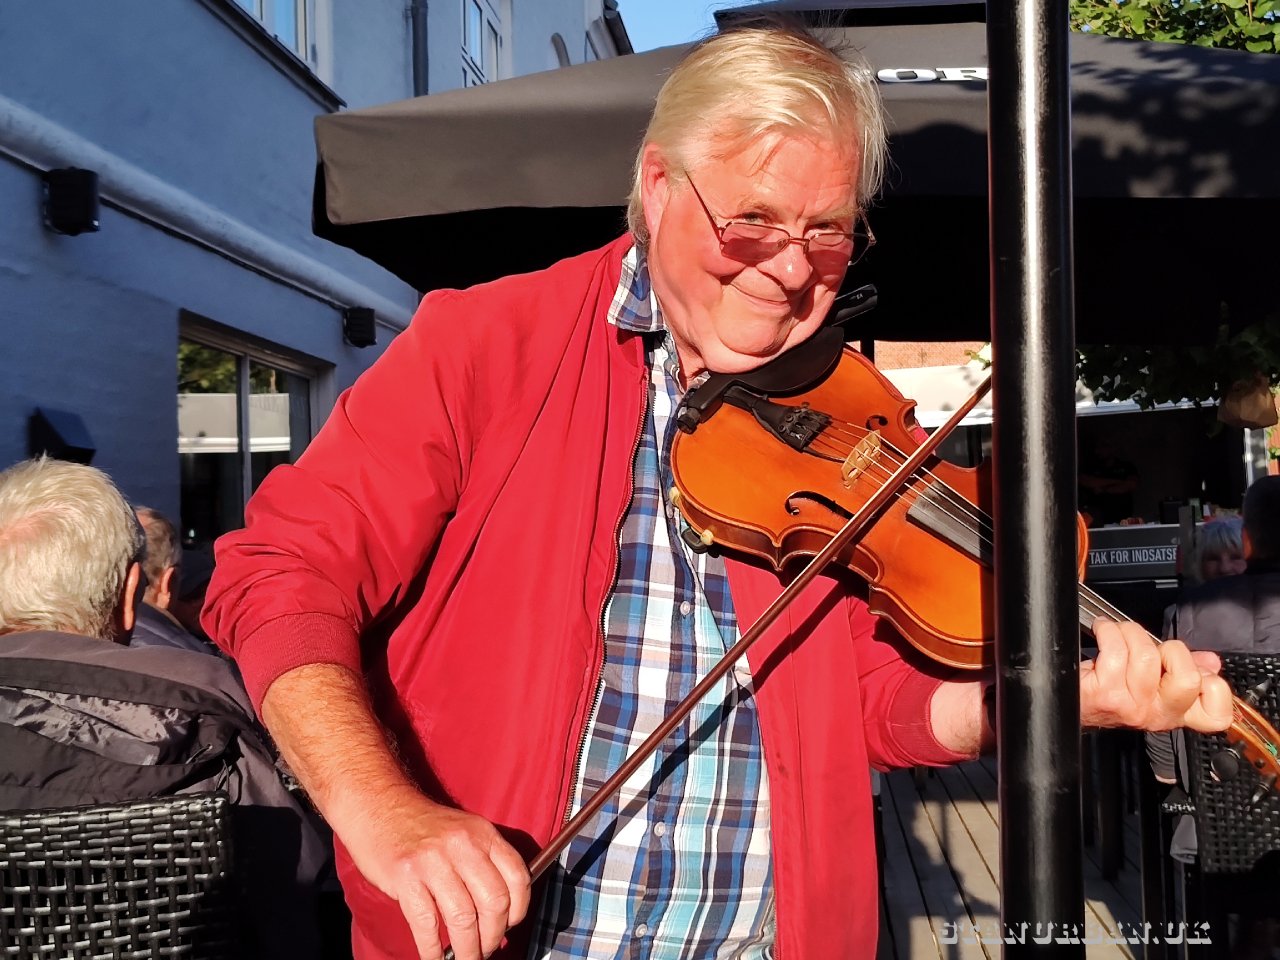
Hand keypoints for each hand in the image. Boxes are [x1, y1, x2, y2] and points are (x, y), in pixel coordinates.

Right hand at [344, 785, 531, 959]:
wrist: (378, 804)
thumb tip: (501, 911)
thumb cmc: (421, 825)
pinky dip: (433, 950)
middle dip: (493, 937)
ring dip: (467, 950)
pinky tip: (435, 958)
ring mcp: (433, 861)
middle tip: (486, 950)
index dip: (519, 909)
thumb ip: (484, 860)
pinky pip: (427, 924)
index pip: (517, 876)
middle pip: (494, 902)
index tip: (510, 926)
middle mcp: (462, 845)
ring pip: (463, 919)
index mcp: (482, 833)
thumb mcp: (463, 830)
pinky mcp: (406, 877)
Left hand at [1080, 618, 1232, 732]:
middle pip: (1188, 679)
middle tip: (1154, 649)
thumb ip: (1186, 673)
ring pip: (1146, 655)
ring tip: (1120, 634)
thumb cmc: (1111, 691)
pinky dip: (1107, 630)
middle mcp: (1155, 714)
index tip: (1194, 667)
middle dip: (1172, 650)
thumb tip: (1211, 662)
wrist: (1071, 702)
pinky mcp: (1103, 692)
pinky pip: (1114, 648)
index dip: (1214, 685)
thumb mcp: (1156, 687)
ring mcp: (1129, 704)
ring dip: (1131, 633)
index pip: (1216, 715)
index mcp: (1175, 712)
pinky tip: (1103, 632)